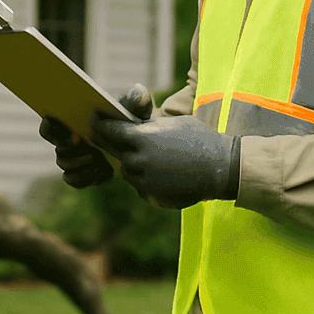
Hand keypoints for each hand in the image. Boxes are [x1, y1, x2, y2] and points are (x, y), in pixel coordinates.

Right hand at [39, 83, 153, 187]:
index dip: (50, 129)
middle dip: (73, 154)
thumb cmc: (130, 121)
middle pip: (59, 152)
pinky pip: (76, 181)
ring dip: (82, 167)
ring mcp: (73, 160)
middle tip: (92, 152)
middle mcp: (67, 142)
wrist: (138, 143)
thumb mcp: (135, 109)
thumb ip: (136, 99)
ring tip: (101, 163)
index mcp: (71, 123)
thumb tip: (136, 92)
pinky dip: (88, 178)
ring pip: (66, 168)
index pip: (48, 127)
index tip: (73, 132)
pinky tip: (106, 173)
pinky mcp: (82, 174)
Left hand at [89, 114, 239, 209]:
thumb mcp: (172, 123)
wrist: (221, 167)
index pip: (111, 130)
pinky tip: (151, 169)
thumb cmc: (199, 138)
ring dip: (128, 162)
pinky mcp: (153, 194)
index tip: (93, 120)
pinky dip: (141, 176)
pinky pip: (139, 184)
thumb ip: (148, 126)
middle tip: (99, 135)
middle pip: (114, 151)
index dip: (100, 124)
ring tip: (134, 154)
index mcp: (142, 138)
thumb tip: (132, 126)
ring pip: (126, 169)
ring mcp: (145, 179)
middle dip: (108, 142)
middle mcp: (139, 160)